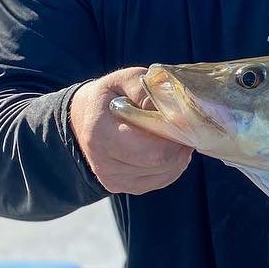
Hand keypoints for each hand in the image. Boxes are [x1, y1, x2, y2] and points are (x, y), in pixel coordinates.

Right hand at [69, 67, 191, 194]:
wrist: (85, 117)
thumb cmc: (110, 95)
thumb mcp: (126, 80)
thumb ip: (149, 91)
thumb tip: (175, 113)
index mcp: (101, 133)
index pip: (153, 150)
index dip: (176, 134)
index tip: (182, 118)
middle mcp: (103, 163)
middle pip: (162, 163)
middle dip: (180, 143)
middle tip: (182, 125)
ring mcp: (113, 179)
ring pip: (166, 173)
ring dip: (177, 153)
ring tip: (169, 133)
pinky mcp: (124, 187)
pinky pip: (163, 179)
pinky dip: (171, 163)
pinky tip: (164, 146)